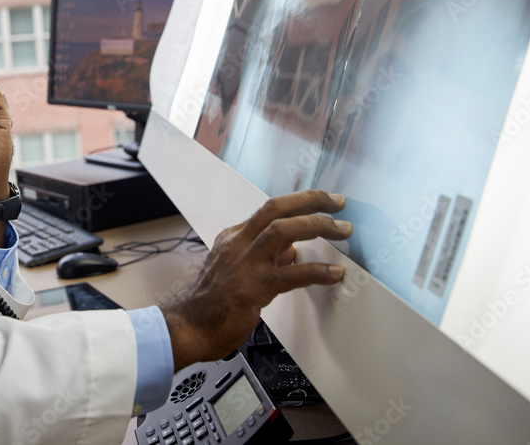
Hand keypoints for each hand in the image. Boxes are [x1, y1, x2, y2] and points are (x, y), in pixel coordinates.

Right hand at [160, 190, 351, 369]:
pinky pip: (290, 275)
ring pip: (282, 231)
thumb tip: (291, 251)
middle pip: (276, 209)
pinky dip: (317, 272)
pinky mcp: (252, 289)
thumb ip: (265, 258)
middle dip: (311, 201)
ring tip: (342, 230)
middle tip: (338, 204)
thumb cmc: (210, 304)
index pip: (270, 209)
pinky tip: (334, 273)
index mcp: (233, 238)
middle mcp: (238, 244)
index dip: (300, 201)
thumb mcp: (235, 270)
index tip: (323, 201)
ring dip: (317, 226)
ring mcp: (244, 265)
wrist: (187, 328)